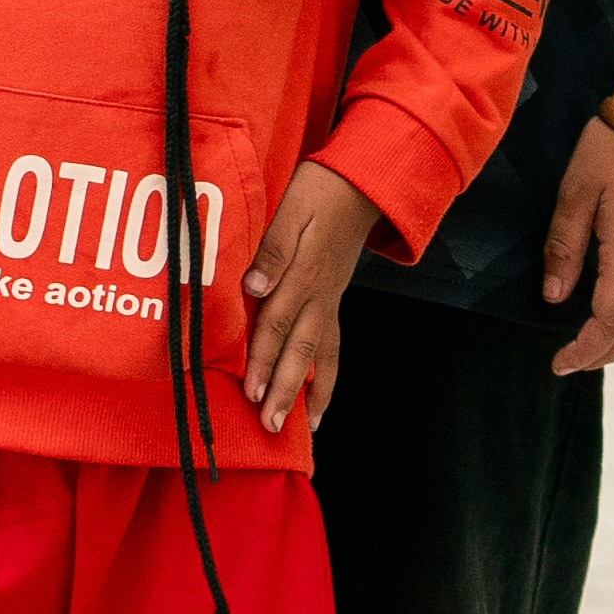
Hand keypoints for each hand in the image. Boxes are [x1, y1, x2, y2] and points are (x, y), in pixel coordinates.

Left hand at [240, 163, 378, 433]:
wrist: (360, 185)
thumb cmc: (319, 194)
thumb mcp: (290, 211)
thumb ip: (272, 249)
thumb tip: (255, 286)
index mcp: (303, 276)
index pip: (277, 325)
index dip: (263, 359)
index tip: (253, 391)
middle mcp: (319, 296)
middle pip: (300, 350)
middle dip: (286, 389)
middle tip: (272, 425)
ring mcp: (330, 301)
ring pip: (321, 354)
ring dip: (310, 391)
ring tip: (304, 427)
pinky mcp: (334, 300)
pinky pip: (333, 346)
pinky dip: (328, 376)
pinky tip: (321, 401)